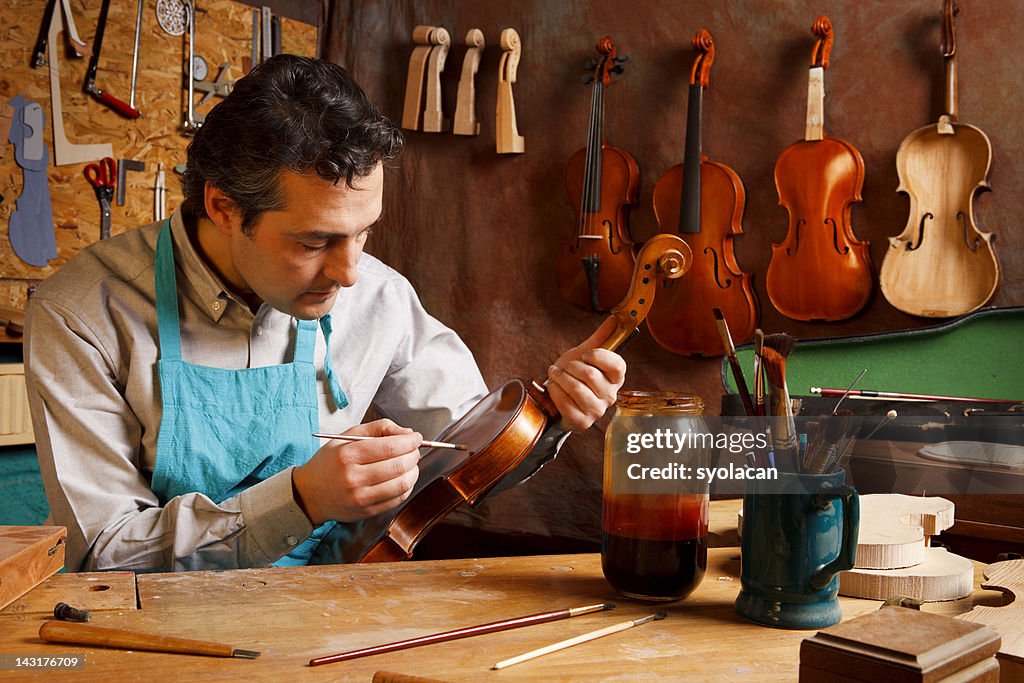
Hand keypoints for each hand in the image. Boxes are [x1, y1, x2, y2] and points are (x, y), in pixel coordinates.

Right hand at [291, 419, 421, 524]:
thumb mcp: (347, 436)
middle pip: (399, 465)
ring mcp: (361, 498)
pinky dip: (406, 486)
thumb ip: (378, 428)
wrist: (309, 494)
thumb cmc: (330, 462)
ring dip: (414, 471)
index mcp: (348, 455)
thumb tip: (407, 433)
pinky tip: (402, 478)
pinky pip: (397, 499)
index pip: (390, 446)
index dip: (410, 441)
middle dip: (414, 454)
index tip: (416, 437)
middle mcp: (354, 478)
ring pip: (402, 484)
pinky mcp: (367, 512)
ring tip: (410, 463)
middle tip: (414, 449)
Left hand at [546, 317, 625, 431]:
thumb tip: (615, 318)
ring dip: (560, 378)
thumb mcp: (584, 355)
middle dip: (571, 367)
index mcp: (615, 378)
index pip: (617, 365)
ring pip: (576, 388)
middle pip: (590, 375)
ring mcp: (597, 410)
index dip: (600, 356)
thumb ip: (600, 338)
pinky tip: (553, 388)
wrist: (557, 399)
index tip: (585, 354)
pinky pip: (565, 402)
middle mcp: (610, 396)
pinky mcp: (581, 421)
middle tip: (564, 367)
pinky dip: (554, 391)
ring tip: (555, 375)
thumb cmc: (574, 375)